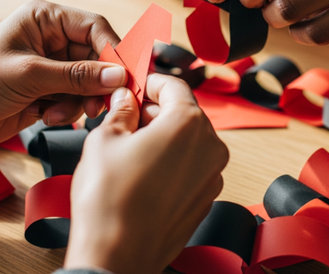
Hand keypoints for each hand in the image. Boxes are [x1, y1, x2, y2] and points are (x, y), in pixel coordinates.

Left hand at [0, 0, 126, 140]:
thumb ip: (77, 75)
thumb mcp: (29, 75)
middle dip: (96, 82)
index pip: (94, 27)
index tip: (124, 74)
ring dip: (80, 100)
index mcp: (45, 19)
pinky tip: (46, 114)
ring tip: (57, 112)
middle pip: (96, 56)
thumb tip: (119, 76)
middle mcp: (53, 38)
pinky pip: (78, 96)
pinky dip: (68, 109)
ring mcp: (54, 64)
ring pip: (90, 80)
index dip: (113, 50)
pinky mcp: (52, 87)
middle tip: (100, 104)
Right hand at [65, 74, 228, 273]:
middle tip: (129, 115)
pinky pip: (194, 163)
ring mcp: (213, 172)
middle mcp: (210, 145)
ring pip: (190, 137)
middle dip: (157, 109)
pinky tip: (148, 169)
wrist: (116, 258)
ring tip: (134, 145)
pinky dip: (175, 157)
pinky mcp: (208, 194)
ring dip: (166, 133)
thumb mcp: (105, 139)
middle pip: (184, 111)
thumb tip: (126, 97)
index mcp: (188, 123)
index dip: (152, 82)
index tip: (137, 85)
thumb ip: (122, 110)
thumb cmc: (109, 199)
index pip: (175, 85)